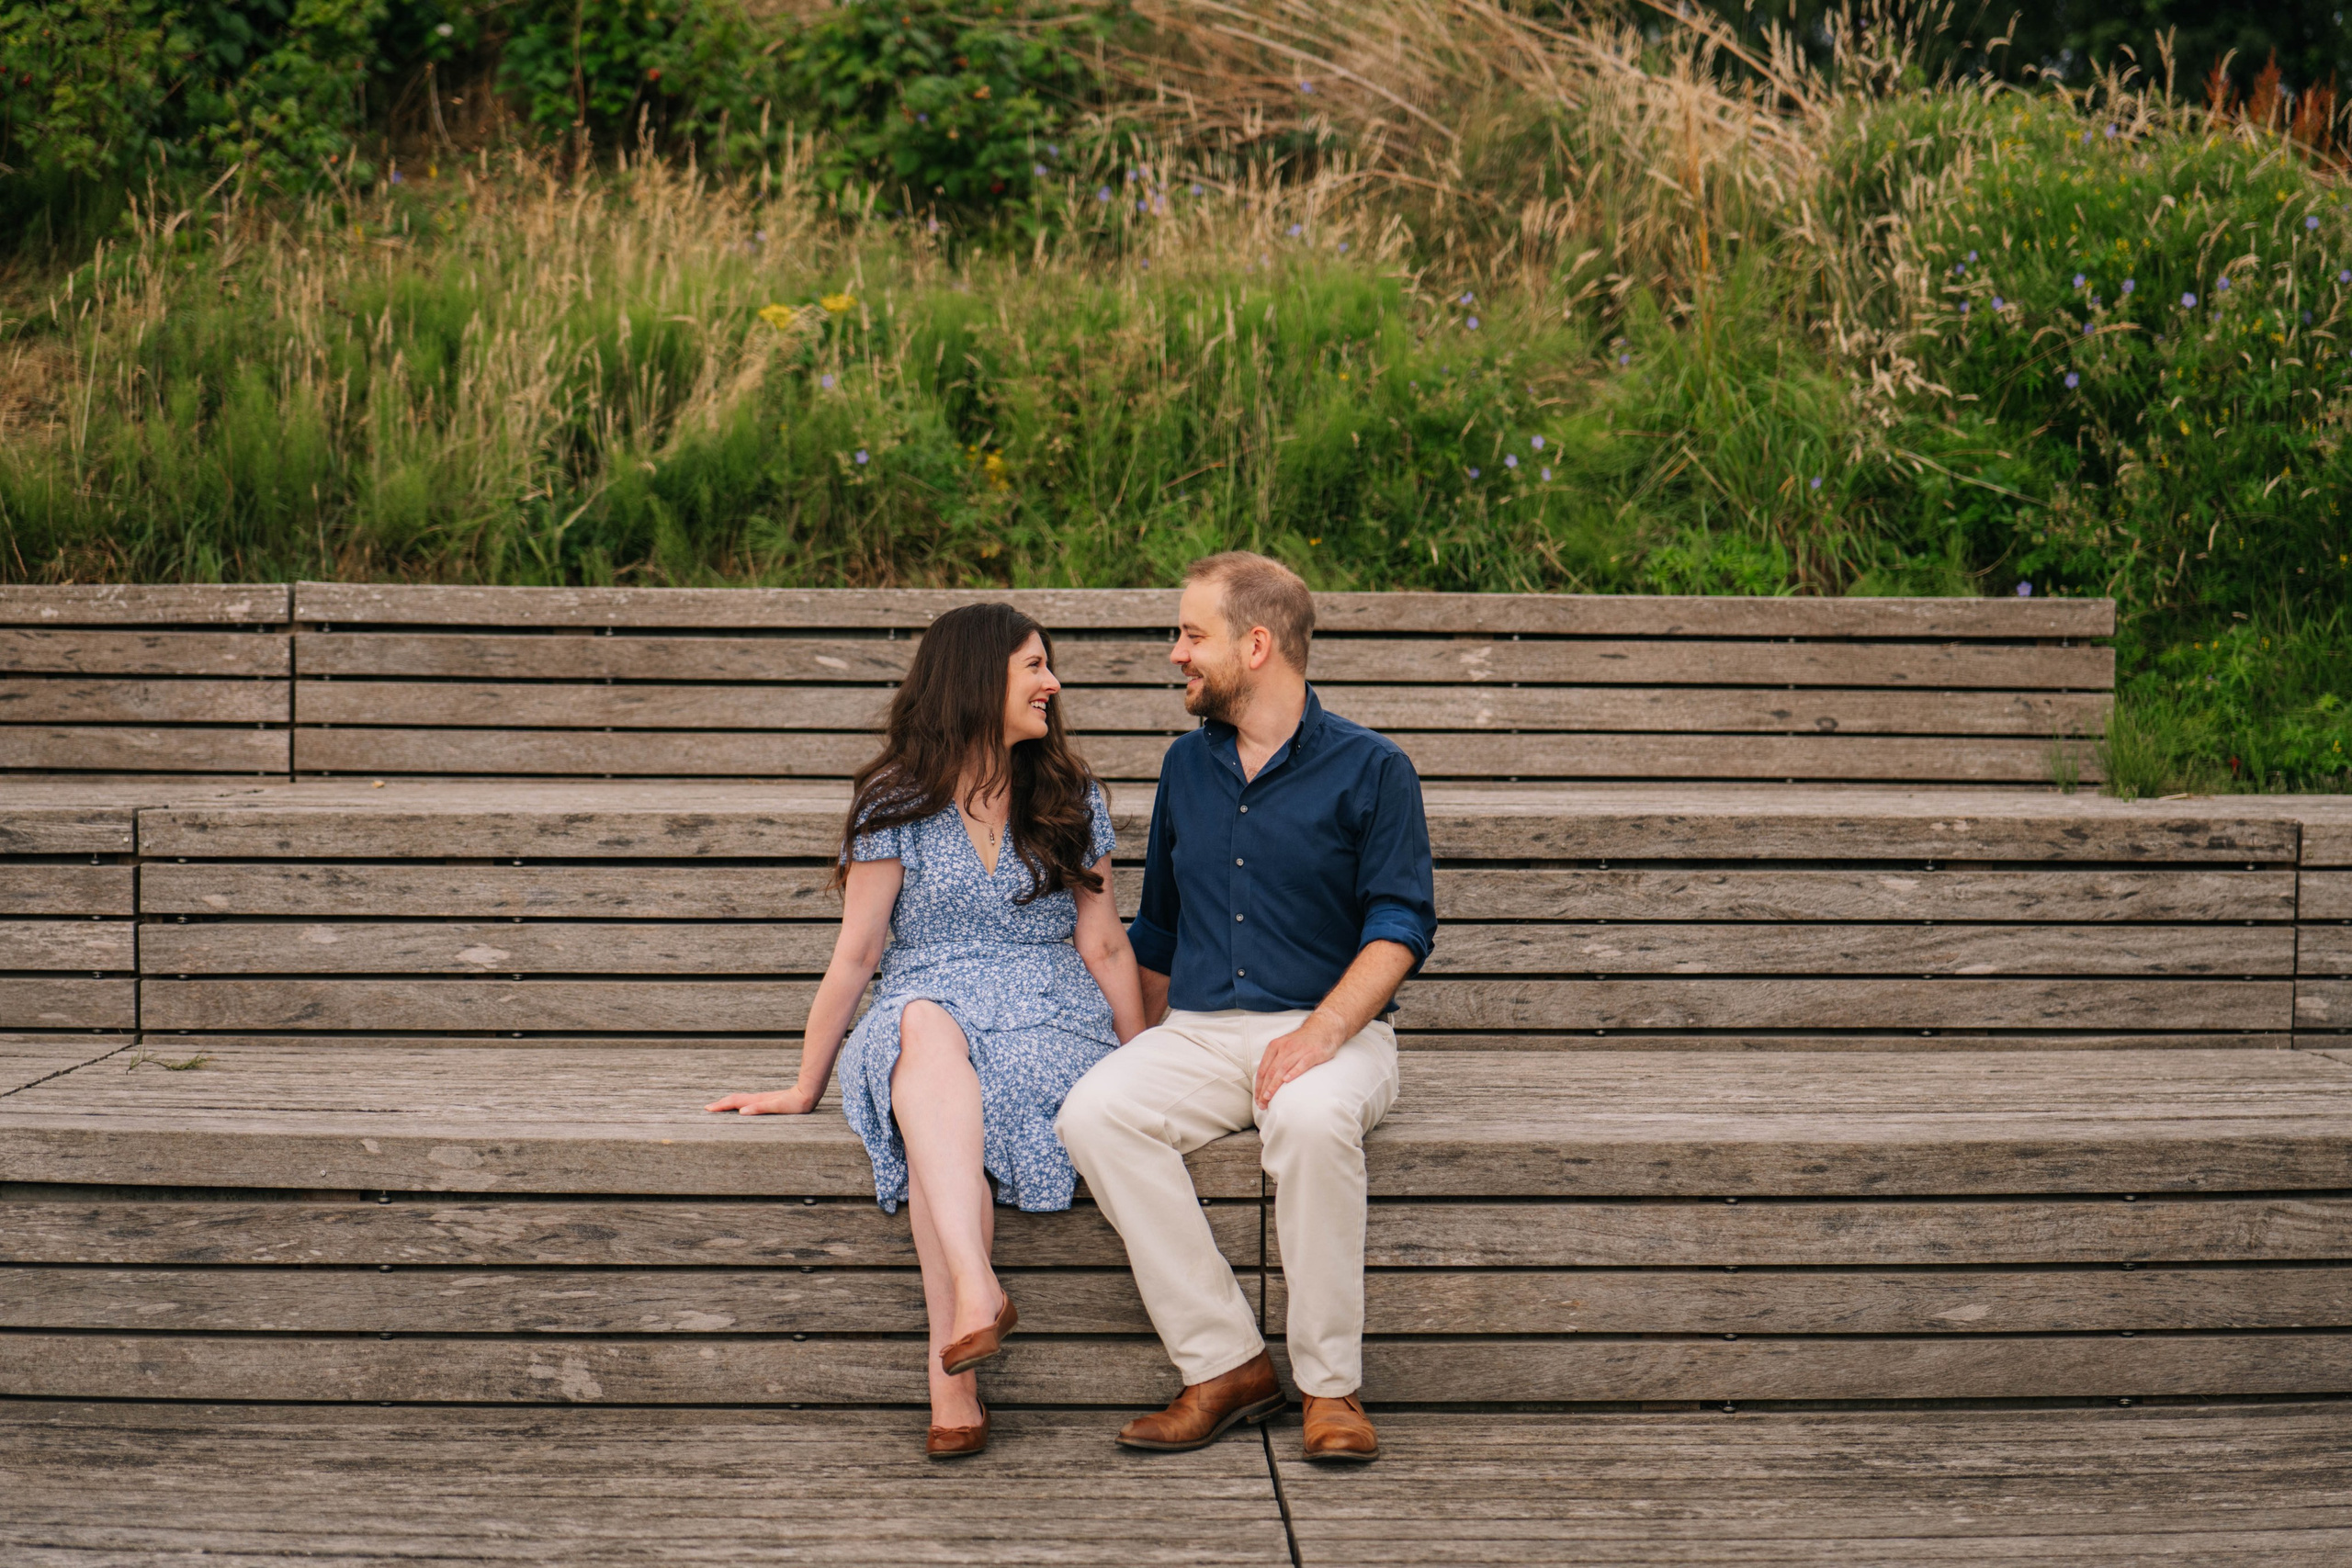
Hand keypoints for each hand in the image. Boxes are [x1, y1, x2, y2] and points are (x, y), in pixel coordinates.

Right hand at [704, 1085, 820, 1115]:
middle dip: (721, 1104)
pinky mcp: (767, 1101)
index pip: (734, 1102)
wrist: (807, 1094)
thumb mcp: (778, 1107)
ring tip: (719, 1106)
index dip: (721, 1105)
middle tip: (708, 1108)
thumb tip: (742, 1111)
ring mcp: (762, 1099)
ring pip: (741, 1100)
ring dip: (728, 1103)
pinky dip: (739, 1104)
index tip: (708, 1108)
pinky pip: (748, 1102)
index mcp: (757, 1101)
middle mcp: (757, 1099)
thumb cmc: (795, 1103)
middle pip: (735, 1099)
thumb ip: (760, 1108)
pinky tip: (740, 1107)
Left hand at [1254, 1016, 1345, 1109]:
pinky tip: (1287, 1081)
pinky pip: (1301, 1064)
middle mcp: (1285, 1047)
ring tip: (1269, 1096)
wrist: (1322, 1028)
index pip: (1263, 1069)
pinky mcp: (1312, 1053)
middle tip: (1262, 1103)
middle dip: (1264, 1088)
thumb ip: (1275, 1061)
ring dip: (1274, 1084)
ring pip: (1283, 1068)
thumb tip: (1265, 1082)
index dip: (1259, 1085)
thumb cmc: (1302, 1042)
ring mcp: (1299, 1050)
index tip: (1258, 1099)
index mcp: (1275, 1047)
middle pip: (1271, 1071)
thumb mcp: (1284, 1047)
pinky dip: (1293, 1072)